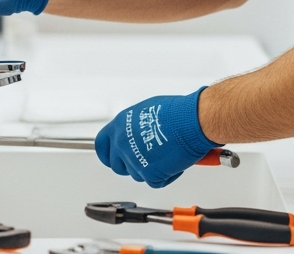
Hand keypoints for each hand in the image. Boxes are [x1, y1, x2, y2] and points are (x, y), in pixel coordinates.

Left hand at [94, 89, 218, 187]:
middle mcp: (123, 144)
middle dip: (130, 164)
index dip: (108, 153)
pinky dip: (165, 176)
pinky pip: (154, 182)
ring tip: (165, 155)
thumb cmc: (177, 112)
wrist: (192, 121)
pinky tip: (174, 162)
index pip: (102, 146)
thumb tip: (136, 134)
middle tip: (146, 157)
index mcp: (120, 126)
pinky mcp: (149, 174)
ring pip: (136, 175)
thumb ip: (134, 126)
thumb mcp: (147, 111)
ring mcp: (134, 160)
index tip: (113, 156)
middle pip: (117, 165)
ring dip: (149, 169)